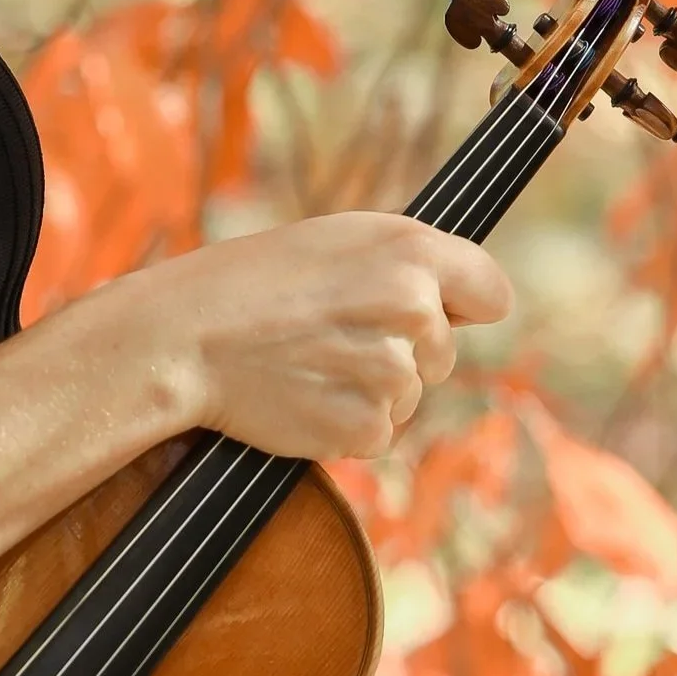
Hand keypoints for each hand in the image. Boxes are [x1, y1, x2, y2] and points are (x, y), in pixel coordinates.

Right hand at [115, 213, 512, 461]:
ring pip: (408, 396)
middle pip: (443, 353)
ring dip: (367, 390)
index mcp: (409, 249)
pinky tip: (302, 394)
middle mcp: (412, 307)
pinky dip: (344, 424)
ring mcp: (392, 370)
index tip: (442, 314)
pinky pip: (377, 433)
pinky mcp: (366, 425)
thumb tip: (459, 307)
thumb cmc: (255, 281)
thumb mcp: (337, 242)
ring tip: (307, 360)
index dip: (463, 308)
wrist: (186, 335)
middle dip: (400, 352)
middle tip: (331, 334)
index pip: (491, 294)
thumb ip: (406, 266)